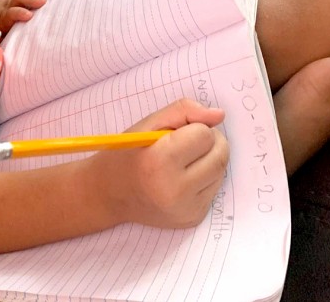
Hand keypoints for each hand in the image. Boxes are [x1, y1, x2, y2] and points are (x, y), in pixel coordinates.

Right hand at [88, 99, 228, 228]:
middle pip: (220, 155)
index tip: (177, 133)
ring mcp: (186, 208)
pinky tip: (182, 179)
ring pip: (221, 172)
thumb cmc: (126, 154)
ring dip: (208, 161)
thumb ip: (183, 111)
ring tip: (183, 161)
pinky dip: (204, 179)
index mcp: (159, 162)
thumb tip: (219, 115)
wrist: (109, 194)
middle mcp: (175, 190)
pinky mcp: (193, 218)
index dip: (193, 128)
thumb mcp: (148, 124)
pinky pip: (214, 190)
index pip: (205, 135)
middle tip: (187, 142)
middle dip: (209, 143)